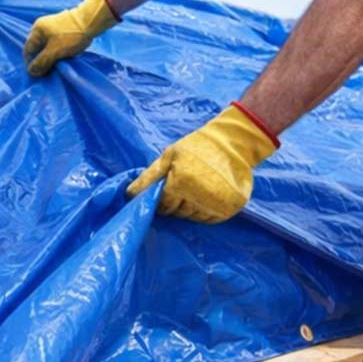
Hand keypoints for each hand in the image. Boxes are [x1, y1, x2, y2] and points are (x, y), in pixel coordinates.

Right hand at [23, 0, 116, 76]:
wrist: (91, 21)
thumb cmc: (71, 36)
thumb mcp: (54, 51)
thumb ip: (41, 62)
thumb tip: (31, 72)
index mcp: (36, 30)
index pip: (28, 50)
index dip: (31, 64)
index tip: (38, 74)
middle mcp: (42, 27)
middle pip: (37, 48)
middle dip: (41, 61)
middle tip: (47, 71)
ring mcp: (52, 27)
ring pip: (46, 47)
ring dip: (49, 57)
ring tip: (56, 66)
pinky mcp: (62, 29)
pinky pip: (54, 43)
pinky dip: (56, 51)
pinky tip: (62, 57)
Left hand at [125, 104, 278, 222]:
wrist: (233, 143)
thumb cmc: (197, 147)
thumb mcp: (169, 156)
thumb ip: (149, 177)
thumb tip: (129, 195)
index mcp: (181, 183)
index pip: (163, 205)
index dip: (162, 198)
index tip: (167, 188)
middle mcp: (199, 198)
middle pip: (178, 212)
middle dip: (176, 202)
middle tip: (184, 185)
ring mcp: (216, 205)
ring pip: (193, 217)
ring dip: (191, 206)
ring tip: (197, 187)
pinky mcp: (229, 209)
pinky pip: (209, 219)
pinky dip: (205, 210)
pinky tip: (207, 194)